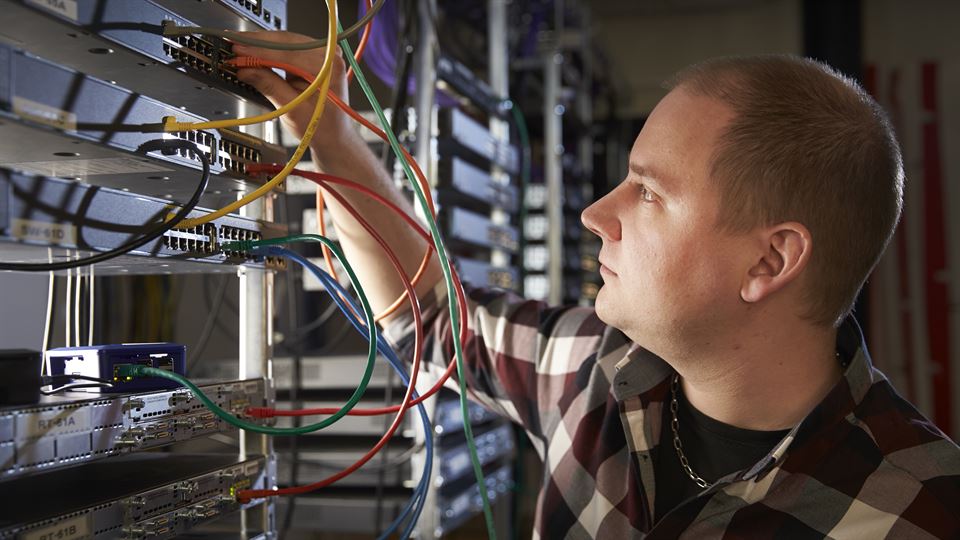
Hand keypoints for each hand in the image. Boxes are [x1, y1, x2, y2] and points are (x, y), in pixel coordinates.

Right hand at [233, 31, 354, 153]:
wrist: (332, 134)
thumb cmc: (320, 126)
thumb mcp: (292, 110)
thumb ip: (269, 86)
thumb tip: (246, 70)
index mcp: (329, 68)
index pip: (288, 54)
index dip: (259, 51)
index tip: (238, 50)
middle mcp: (329, 56)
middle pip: (286, 42)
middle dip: (257, 44)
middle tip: (233, 45)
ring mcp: (322, 54)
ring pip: (285, 42)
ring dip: (261, 45)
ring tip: (239, 47)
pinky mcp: (313, 56)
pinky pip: (288, 47)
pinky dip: (270, 50)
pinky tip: (254, 50)